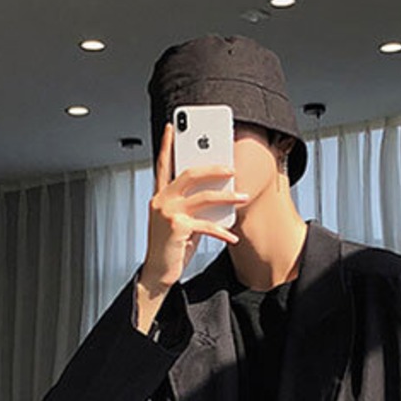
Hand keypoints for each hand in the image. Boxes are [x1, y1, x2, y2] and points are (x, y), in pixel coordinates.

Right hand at [139, 121, 251, 295]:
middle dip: (213, 168)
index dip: (167, 144)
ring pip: (204, 196)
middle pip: (190, 173)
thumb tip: (216, 197)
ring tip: (242, 197)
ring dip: (227, 196)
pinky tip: (232, 237)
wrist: (157, 273)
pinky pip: (207, 225)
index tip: (172, 127)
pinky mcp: (178, 228)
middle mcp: (162, 200)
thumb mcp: (179, 222)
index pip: (163, 164)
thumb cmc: (169, 248)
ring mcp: (168, 213)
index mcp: (160, 196)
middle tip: (231, 168)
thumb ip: (191, 206)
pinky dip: (222, 231)